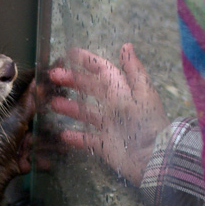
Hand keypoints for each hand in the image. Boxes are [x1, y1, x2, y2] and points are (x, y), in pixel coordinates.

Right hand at [48, 44, 167, 184]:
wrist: (152, 159)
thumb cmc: (147, 125)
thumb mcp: (139, 95)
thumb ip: (130, 72)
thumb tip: (126, 46)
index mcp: (125, 91)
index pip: (104, 71)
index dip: (88, 62)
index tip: (69, 54)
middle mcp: (116, 106)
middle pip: (92, 90)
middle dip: (74, 81)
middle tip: (53, 77)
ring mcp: (110, 127)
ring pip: (86, 113)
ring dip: (70, 107)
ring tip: (52, 103)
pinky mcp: (105, 146)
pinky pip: (87, 139)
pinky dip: (75, 137)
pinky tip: (62, 134)